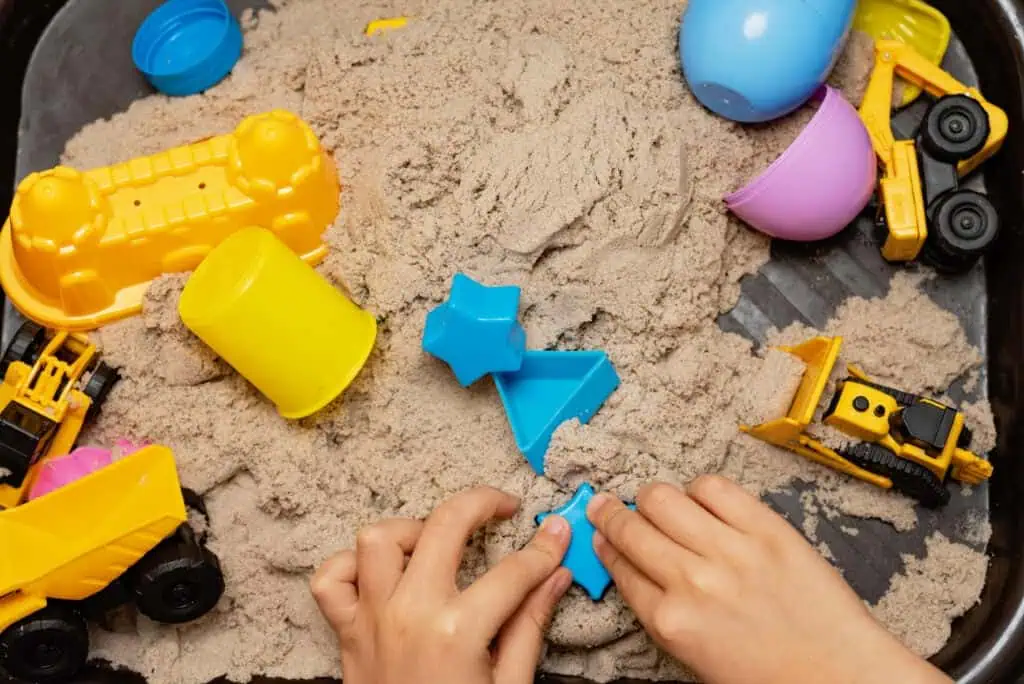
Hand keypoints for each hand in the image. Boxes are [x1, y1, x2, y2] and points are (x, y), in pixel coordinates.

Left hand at [310, 485, 572, 683]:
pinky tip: (386, 574)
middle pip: (445, 524)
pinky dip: (353, 566)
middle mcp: (410, 613)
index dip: (543, 548)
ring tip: (439, 543)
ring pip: (378, 538)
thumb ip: (530, 623)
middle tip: (502, 505)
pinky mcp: (347, 632)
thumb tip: (555, 576)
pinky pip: (332, 578)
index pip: (513, 571)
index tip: (555, 534)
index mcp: (457, 631)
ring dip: (412, 529)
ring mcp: (373, 618)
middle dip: (481, 502)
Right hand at [587, 475, 952, 683]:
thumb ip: (664, 613)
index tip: (602, 534)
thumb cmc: (773, 675)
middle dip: (610, 514)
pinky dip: (699, 488)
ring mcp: (728, 550)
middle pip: (630, 529)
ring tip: (654, 500)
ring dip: (650, 497)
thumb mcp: (697, 657)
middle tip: (606, 504)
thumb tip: (639, 571)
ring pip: (662, 498)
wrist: (840, 674)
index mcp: (671, 622)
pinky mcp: (765, 528)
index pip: (620, 566)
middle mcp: (691, 581)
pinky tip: (701, 499)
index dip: (606, 545)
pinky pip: (714, 487)